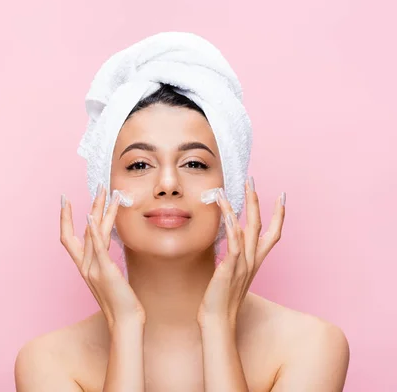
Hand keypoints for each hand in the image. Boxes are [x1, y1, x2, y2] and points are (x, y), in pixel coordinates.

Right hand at [60, 185, 145, 327]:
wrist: (125, 321)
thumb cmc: (120, 301)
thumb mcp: (109, 278)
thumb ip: (104, 261)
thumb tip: (105, 245)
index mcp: (83, 266)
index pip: (67, 237)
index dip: (64, 218)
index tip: (65, 199)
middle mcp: (84, 265)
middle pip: (81, 229)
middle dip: (89, 205)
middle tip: (98, 185)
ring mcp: (93, 267)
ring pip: (92, 232)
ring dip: (98, 209)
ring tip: (104, 191)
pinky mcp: (105, 270)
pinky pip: (97, 247)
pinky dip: (92, 231)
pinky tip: (90, 216)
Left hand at [198, 178, 285, 327]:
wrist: (218, 321)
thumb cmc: (220, 299)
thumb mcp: (231, 274)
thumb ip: (234, 256)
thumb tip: (232, 239)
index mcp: (255, 262)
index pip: (272, 234)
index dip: (278, 215)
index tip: (282, 196)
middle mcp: (252, 260)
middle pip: (261, 225)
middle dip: (257, 201)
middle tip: (252, 179)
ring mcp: (243, 264)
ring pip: (248, 229)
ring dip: (243, 206)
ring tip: (237, 187)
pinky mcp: (230, 268)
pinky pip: (234, 243)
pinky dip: (233, 226)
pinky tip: (228, 211)